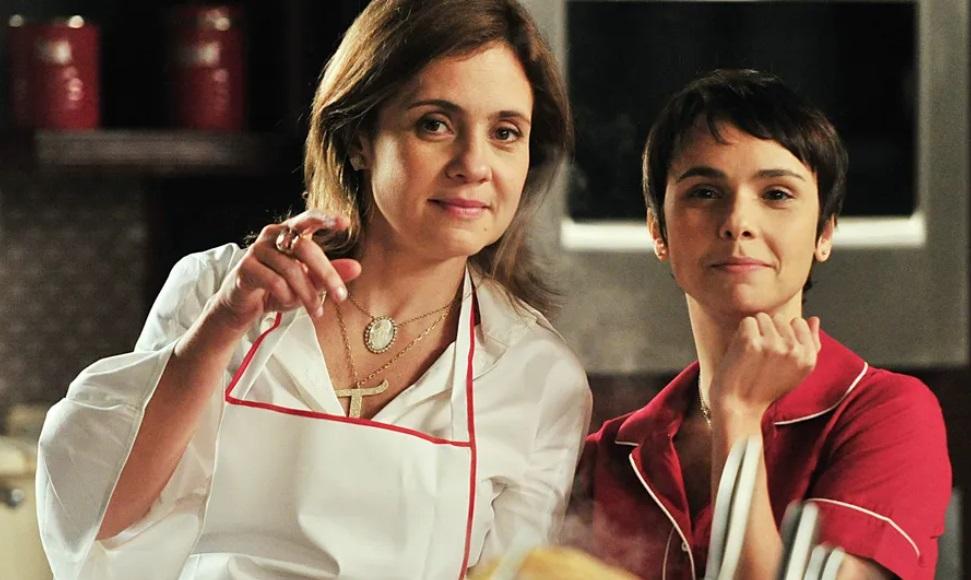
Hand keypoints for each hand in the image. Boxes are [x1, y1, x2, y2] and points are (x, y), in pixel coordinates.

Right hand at [212, 210, 361, 331]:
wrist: (245, 305)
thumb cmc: (279, 288)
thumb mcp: (309, 282)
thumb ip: (331, 274)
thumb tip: (357, 267)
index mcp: (290, 232)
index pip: (308, 218)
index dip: (325, 218)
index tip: (345, 223)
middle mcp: (273, 235)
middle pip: (305, 248)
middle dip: (326, 274)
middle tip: (341, 296)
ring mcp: (257, 250)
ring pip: (291, 269)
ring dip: (307, 294)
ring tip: (316, 311)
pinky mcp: (245, 268)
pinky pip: (273, 281)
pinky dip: (286, 295)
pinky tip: (287, 302)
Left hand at [709, 313, 821, 419]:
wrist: (739, 406)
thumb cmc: (766, 388)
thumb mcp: (796, 370)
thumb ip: (809, 344)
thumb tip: (814, 319)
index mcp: (808, 357)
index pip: (797, 322)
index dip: (782, 335)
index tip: (774, 355)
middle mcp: (794, 350)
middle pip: (778, 318)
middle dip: (768, 332)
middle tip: (761, 357)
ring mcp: (773, 345)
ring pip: (761, 317)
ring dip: (754, 332)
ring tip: (751, 355)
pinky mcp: (751, 342)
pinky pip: (747, 322)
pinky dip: (740, 334)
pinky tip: (742, 353)